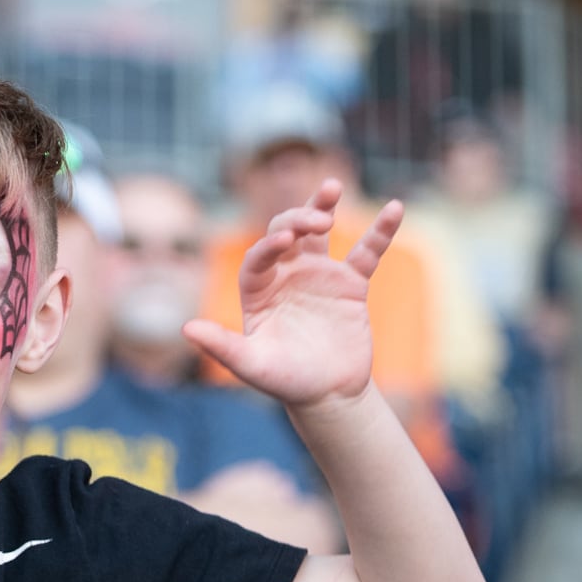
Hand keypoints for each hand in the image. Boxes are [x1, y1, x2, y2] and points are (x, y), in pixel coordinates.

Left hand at [183, 179, 400, 408]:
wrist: (327, 395)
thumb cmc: (284, 380)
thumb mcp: (251, 365)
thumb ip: (222, 346)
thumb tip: (186, 329)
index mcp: (257, 290)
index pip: (259, 256)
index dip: (269, 246)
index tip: (285, 242)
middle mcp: (284, 276)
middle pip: (285, 233)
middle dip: (296, 221)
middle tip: (318, 222)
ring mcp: (318, 276)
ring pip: (318, 233)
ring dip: (321, 206)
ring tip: (332, 187)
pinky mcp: (350, 284)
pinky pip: (366, 251)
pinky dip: (381, 231)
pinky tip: (395, 208)